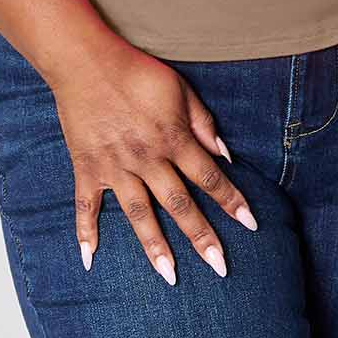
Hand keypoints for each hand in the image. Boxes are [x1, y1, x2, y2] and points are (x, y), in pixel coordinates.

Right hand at [49, 36, 258, 285]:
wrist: (87, 61)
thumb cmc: (137, 71)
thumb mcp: (180, 89)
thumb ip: (203, 123)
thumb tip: (225, 155)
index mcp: (173, 139)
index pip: (210, 176)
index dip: (232, 200)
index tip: (251, 224)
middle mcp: (147, 159)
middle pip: (179, 203)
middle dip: (202, 236)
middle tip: (220, 267)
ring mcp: (115, 167)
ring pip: (139, 214)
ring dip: (155, 247)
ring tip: (170, 276)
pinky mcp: (88, 167)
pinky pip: (86, 205)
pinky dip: (85, 232)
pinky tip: (89, 259)